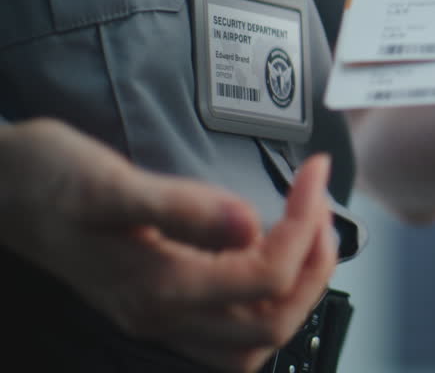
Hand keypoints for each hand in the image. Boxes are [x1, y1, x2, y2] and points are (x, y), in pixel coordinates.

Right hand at [0, 118, 337, 372]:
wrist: (5, 190)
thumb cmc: (50, 179)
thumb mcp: (109, 182)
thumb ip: (180, 206)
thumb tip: (249, 224)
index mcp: (157, 288)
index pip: (264, 277)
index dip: (303, 225)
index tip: (314, 175)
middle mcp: (162, 316)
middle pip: (272, 323)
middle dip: (314, 266)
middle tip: (323, 206)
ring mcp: (160, 318)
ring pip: (254, 339)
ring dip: (298, 290)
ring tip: (312, 233)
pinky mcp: (160, 305)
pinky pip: (231, 331)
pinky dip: (268, 301)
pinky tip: (274, 254)